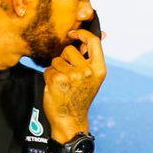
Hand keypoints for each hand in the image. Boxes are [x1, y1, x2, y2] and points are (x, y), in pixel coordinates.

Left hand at [43, 29, 105, 144]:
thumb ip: (94, 55)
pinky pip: (48, 69)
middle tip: (69, 74)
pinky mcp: (57, 80)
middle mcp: (88, 72)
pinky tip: (56, 87)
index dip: (81, 33)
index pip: (93, 41)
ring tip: (63, 82)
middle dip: (64, 58)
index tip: (72, 35)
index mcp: (99, 69)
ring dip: (56, 69)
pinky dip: (49, 76)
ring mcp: (72, 76)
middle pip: (69, 49)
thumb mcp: (93, 76)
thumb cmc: (81, 96)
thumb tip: (104, 33)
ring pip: (57, 59)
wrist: (71, 119)